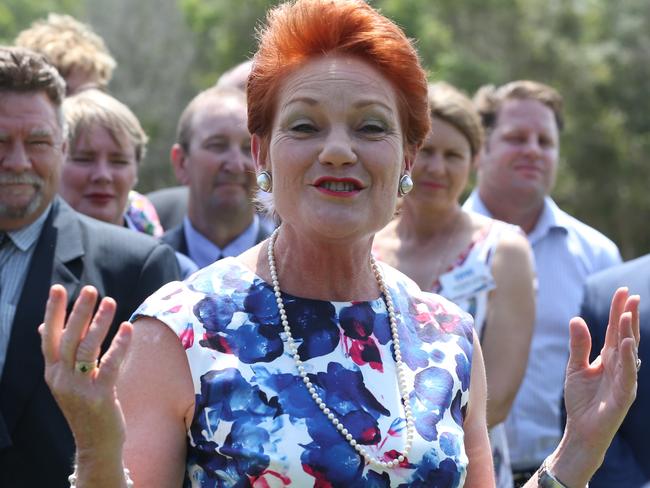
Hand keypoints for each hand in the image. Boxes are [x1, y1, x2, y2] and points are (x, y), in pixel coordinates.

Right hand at [39, 284, 132, 452]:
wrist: (95, 443)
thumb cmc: (85, 405)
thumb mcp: (66, 380)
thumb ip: (59, 354)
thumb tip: (44, 327)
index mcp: (53, 372)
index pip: (49, 337)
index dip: (53, 312)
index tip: (57, 289)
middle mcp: (61, 379)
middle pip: (68, 339)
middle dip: (78, 311)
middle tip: (90, 289)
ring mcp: (79, 388)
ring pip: (88, 348)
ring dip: (100, 323)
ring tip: (111, 302)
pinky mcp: (100, 396)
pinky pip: (109, 365)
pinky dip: (119, 345)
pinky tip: (127, 329)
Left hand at [551, 287, 639, 485]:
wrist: (581, 430)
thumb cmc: (581, 400)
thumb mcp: (575, 367)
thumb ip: (578, 345)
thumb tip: (576, 319)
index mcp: (609, 358)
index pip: (616, 330)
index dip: (619, 311)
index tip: (624, 291)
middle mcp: (620, 366)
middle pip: (626, 336)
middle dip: (629, 316)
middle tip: (632, 296)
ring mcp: (625, 380)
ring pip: (630, 353)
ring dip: (629, 333)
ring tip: (627, 315)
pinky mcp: (624, 395)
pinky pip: (628, 374)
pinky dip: (629, 359)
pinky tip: (628, 344)